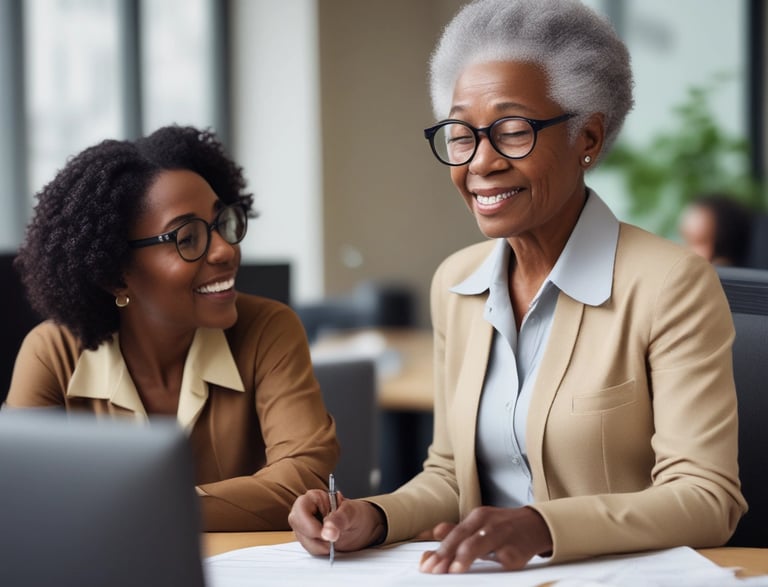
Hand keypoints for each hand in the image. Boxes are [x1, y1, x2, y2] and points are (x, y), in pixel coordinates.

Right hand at [288, 489, 385, 554]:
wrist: (360, 526)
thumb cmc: (355, 514)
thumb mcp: (351, 513)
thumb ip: (339, 520)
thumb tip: (327, 531)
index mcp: (314, 497)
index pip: (301, 508)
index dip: (310, 524)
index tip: (325, 534)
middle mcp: (305, 510)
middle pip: (298, 525)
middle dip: (315, 537)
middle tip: (332, 539)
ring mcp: (304, 525)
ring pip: (302, 539)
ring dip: (318, 546)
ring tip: (334, 540)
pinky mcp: (307, 537)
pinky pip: (307, 547)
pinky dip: (319, 550)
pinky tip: (330, 544)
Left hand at [418, 506, 552, 573]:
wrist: (537, 525)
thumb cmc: (504, 527)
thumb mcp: (481, 525)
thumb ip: (458, 531)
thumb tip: (435, 532)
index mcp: (478, 517)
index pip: (454, 533)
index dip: (439, 549)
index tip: (426, 564)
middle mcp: (489, 523)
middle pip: (463, 538)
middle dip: (446, 555)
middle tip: (433, 570)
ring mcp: (503, 535)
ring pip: (480, 544)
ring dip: (465, 557)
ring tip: (453, 570)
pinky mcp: (517, 551)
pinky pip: (502, 559)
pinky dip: (490, 566)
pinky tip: (482, 575)